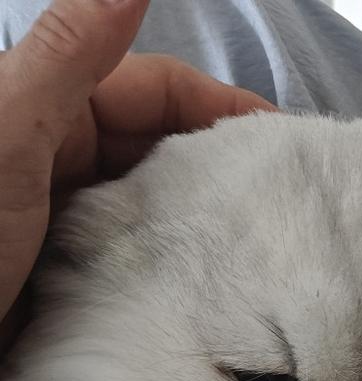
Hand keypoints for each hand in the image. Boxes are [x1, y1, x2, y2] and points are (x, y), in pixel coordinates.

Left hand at [0, 0, 275, 351]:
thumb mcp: (9, 133)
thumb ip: (68, 55)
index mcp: (46, 110)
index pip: (154, 90)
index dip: (221, 109)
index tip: (286, 145)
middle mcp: (57, 163)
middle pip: (161, 152)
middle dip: (219, 172)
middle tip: (283, 211)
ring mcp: (63, 227)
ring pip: (153, 214)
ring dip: (199, 232)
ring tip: (257, 259)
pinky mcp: (66, 287)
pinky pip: (134, 271)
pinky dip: (170, 278)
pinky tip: (204, 296)